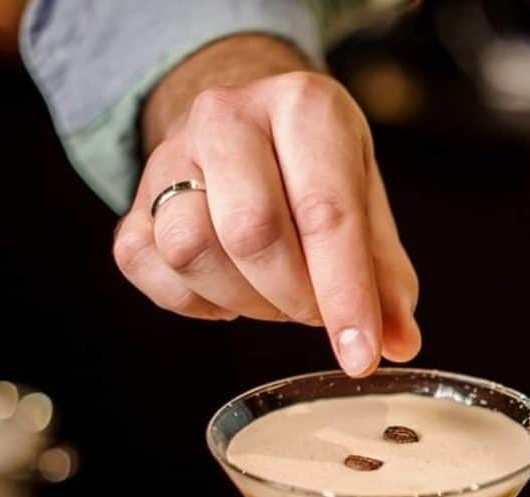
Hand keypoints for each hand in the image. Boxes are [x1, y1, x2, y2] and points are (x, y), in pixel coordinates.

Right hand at [113, 35, 419, 376]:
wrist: (242, 129)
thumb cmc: (312, 172)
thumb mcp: (363, 205)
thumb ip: (385, 277)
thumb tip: (397, 343)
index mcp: (303, 107)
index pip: (325, 212)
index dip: (345, 296)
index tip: (360, 356)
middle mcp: (228, 117)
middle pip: (250, 232)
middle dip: (291, 297)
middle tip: (313, 310)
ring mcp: (169, 157)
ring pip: (191, 250)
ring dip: (243, 300)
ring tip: (273, 294)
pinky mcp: (133, 202)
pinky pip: (149, 268)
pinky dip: (195, 302)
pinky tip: (229, 290)